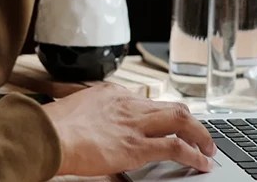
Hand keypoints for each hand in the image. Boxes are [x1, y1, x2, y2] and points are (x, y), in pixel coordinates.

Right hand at [40, 84, 215, 176]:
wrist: (47, 135)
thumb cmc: (52, 128)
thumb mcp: (74, 111)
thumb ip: (91, 116)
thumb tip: (93, 131)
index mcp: (110, 93)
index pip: (145, 101)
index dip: (160, 115)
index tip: (165, 124)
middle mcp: (127, 104)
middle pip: (171, 106)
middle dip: (190, 121)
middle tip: (200, 134)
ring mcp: (134, 124)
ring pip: (181, 120)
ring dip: (199, 135)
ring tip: (208, 148)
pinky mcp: (137, 147)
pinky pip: (176, 148)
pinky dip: (194, 155)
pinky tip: (201, 163)